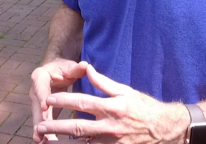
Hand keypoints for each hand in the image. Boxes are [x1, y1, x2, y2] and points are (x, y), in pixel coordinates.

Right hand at [30, 59, 88, 142]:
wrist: (57, 72)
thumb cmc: (65, 69)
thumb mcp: (70, 67)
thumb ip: (76, 68)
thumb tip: (85, 65)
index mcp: (40, 77)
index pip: (41, 87)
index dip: (42, 96)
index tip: (45, 107)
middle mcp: (35, 90)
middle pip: (36, 106)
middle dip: (38, 120)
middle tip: (39, 133)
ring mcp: (37, 102)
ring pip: (38, 117)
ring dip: (40, 130)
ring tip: (41, 141)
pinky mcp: (42, 112)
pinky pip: (43, 123)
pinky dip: (45, 133)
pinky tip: (48, 143)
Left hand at [35, 64, 189, 143]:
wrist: (165, 129)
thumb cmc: (145, 108)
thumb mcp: (126, 91)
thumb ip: (105, 83)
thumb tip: (89, 70)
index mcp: (112, 107)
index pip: (83, 103)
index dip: (64, 101)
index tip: (49, 99)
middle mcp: (110, 126)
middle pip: (77, 127)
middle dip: (56, 126)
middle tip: (41, 126)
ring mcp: (112, 142)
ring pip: (82, 143)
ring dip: (64, 143)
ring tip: (48, 141)